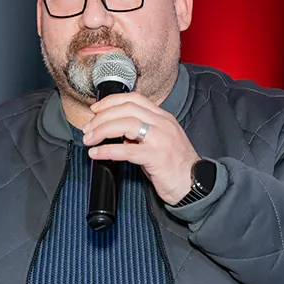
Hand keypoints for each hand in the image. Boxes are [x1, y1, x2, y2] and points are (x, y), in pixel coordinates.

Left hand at [82, 92, 199, 204]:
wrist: (195, 184)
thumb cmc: (176, 165)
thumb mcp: (160, 141)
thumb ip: (141, 134)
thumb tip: (117, 133)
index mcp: (163, 117)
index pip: (134, 99)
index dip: (111, 101)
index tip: (96, 109)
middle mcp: (162, 123)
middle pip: (126, 109)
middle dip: (101, 117)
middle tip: (88, 128)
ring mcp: (160, 138)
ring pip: (124, 124)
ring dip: (101, 131)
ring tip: (90, 140)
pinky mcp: (156, 156)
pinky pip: (125, 150)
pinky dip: (106, 150)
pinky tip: (97, 154)